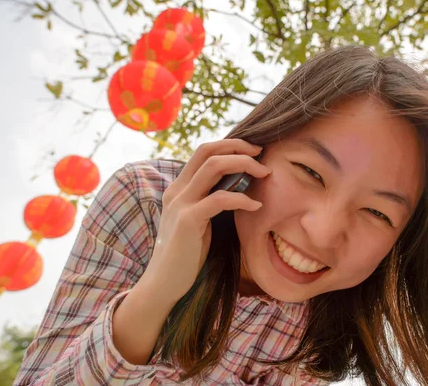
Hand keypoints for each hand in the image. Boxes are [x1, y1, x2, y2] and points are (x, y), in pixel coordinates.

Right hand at [137, 139, 270, 302]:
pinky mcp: (187, 221)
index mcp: (179, 187)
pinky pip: (219, 199)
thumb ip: (210, 200)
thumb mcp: (199, 220)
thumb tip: (239, 186)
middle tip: (261, 153)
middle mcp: (177, 190)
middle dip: (238, 147)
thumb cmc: (187, 254)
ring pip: (213, 167)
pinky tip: (256, 206)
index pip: (203, 151)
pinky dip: (241, 198)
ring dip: (243, 164)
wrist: (163, 283)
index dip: (229, 145)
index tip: (253, 151)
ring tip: (264, 173)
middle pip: (207, 150)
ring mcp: (180, 203)